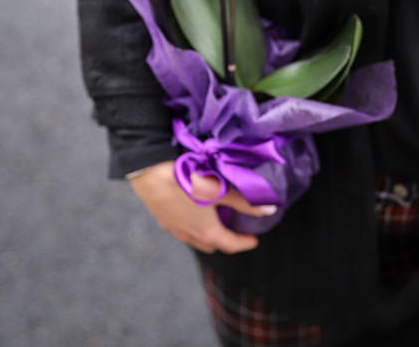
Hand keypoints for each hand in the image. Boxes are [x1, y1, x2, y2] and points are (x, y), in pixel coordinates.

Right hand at [129, 160, 276, 253]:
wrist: (149, 173)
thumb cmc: (185, 182)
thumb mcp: (219, 190)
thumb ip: (243, 201)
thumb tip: (269, 209)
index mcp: (206, 232)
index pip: (230, 245)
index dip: (244, 243)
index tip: (253, 240)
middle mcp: (190, 235)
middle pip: (212, 244)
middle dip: (224, 239)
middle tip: (233, 226)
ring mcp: (174, 228)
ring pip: (194, 237)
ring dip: (206, 232)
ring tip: (212, 216)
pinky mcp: (162, 218)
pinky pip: (181, 227)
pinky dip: (190, 223)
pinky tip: (190, 208)